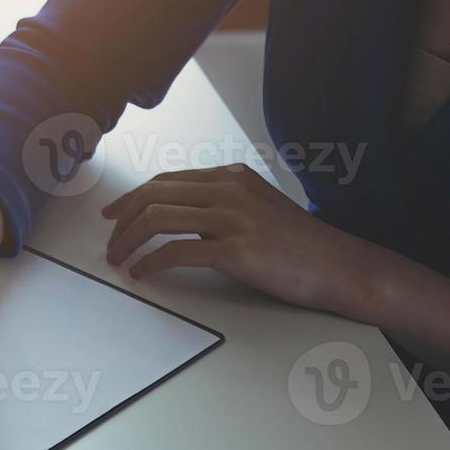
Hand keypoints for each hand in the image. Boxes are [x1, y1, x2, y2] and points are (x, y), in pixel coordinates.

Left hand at [102, 166, 392, 316]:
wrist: (339, 265)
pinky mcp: (234, 250)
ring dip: (128, 240)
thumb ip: (224, 204)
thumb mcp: (259, 207)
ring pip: (157, 219)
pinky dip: (150, 262)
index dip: (132, 198)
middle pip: (153, 194)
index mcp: (232, 177)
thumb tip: (183, 217)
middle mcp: (229, 191)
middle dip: (121, 218)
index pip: (166, 180)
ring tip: (119, 259)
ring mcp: (231, 218)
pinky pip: (175, 252)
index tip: (114, 215)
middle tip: (109, 240)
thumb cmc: (301, 245)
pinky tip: (143, 272)